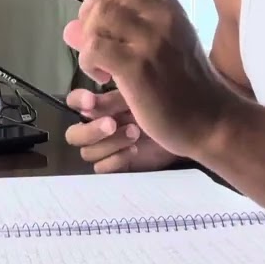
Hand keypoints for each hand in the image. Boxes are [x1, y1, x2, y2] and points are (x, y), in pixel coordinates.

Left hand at [62, 0, 237, 158]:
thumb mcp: (157, 52)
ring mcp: (151, 39)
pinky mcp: (138, 65)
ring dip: (88, 40)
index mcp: (168, 7)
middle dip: (90, 12)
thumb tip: (70, 31)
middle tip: (95, 43)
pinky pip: (93, 46)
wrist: (212, 122)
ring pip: (97, 16)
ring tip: (101, 65)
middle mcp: (161, 15)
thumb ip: (117, 36)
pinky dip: (88, 62)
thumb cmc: (184, 89)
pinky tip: (103, 77)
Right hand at [63, 88, 178, 173]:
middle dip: (92, 130)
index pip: (75, 102)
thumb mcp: (139, 94)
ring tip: (135, 132)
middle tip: (113, 123)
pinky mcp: (118, 165)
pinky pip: (101, 168)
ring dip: (109, 143)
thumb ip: (113, 99)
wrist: (191, 128)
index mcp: (102, 106)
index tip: (91, 101)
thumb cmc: (165, 105)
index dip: (78, 101)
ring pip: (87, 152)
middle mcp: (100, 127)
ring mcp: (107, 148)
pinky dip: (115, 159)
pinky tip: (135, 150)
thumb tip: (91, 102)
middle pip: (73, 135)